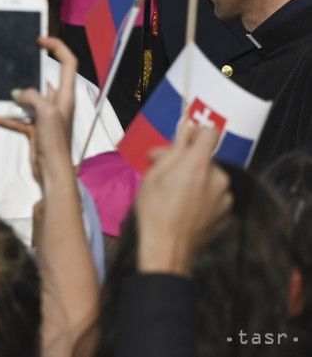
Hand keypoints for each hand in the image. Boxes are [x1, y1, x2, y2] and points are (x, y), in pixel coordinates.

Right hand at [0, 37, 76, 184]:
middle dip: (21, 72)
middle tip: (5, 63)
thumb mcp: (46, 113)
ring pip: (24, 98)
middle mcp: (56, 103)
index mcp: (65, 95)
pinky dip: (5, 116)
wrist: (52, 173)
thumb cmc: (56, 142)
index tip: (39, 39)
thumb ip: (32, 96)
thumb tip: (17, 92)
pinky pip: (17, 118)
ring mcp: (44, 116)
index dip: (56, 46)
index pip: (67, 62)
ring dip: (8, 94)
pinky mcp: (34, 129)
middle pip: (39, 79)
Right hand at [134, 124, 231, 275]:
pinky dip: (204, 199)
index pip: (210, 133)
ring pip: (211, 179)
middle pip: (207, 159)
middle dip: (189, 163)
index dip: (196, 134)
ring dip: (197, 182)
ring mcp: (225, 198)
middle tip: (167, 175)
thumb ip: (172, 151)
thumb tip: (184, 132)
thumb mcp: (153, 176)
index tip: (185, 141)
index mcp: (198, 164)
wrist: (167, 249)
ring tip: (176, 197)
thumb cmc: (155, 213)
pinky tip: (186, 209)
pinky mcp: (227, 214)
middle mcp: (218, 178)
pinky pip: (216, 198)